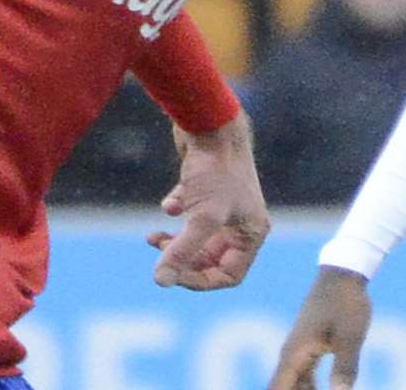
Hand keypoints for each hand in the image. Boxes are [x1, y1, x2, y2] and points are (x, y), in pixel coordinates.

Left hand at [146, 111, 268, 288]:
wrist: (211, 124)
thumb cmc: (216, 169)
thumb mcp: (201, 216)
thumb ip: (183, 251)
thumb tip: (160, 281)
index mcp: (252, 232)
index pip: (230, 275)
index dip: (200, 280)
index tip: (174, 274)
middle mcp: (242, 221)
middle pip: (211, 259)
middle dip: (183, 259)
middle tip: (161, 254)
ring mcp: (225, 205)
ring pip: (198, 238)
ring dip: (175, 241)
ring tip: (153, 237)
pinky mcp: (208, 190)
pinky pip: (190, 214)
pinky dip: (176, 212)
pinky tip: (169, 203)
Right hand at [268, 267, 371, 389]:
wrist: (343, 274)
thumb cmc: (346, 303)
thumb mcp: (349, 339)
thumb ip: (345, 370)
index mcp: (294, 355)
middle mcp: (290, 355)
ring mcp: (298, 350)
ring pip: (294, 385)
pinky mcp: (308, 346)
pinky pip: (303, 376)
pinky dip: (310, 389)